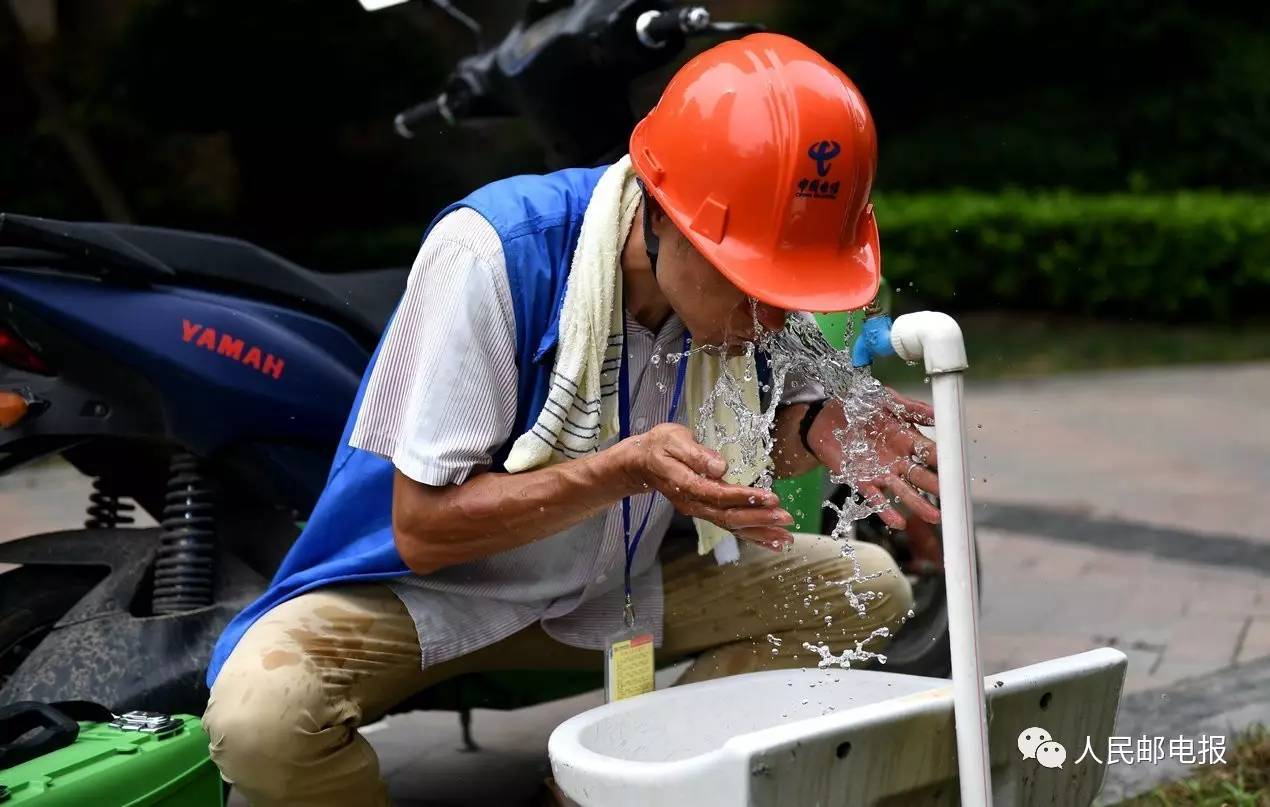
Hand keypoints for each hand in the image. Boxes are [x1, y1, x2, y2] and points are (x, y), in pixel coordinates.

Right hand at [618, 423, 793, 550]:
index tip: (770, 497)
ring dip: (759, 532)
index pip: (719, 495)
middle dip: (759, 519)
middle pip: (729, 516)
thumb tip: (720, 466)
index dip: (745, 497)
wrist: (641, 463)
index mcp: (686, 484)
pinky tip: (769, 541)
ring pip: (731, 526)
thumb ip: (696, 453)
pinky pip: (730, 526)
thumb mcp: (673, 439)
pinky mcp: (705, 511)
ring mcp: (699, 510)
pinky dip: (751, 535)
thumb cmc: (659, 446)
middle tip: (786, 519)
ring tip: (785, 538)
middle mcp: (693, 503)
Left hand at [806, 387, 939, 529]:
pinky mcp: (861, 480)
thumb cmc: (858, 407)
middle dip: (938, 487)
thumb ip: (911, 407)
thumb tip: (938, 413)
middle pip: (922, 476)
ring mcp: (881, 472)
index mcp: (907, 439)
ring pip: (904, 491)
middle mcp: (898, 459)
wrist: (825, 417)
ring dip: (919, 504)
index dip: (946, 461)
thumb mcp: (885, 399)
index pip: (931, 453)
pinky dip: (887, 511)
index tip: (960, 470)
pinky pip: (876, 499)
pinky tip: (898, 523)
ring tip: (935, 517)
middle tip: (953, 498)